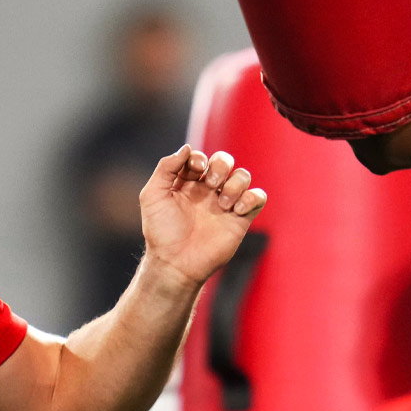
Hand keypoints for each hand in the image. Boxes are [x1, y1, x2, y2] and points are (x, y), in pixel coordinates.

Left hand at [139, 146, 265, 286]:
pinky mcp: (240, 219)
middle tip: (210, 184)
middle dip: (220, 165)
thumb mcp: (152, 195)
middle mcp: (207, 191)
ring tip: (222, 203)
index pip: (199, 158)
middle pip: (224, 161)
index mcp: (186, 183)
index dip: (199, 158)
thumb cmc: (161, 231)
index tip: (194, 171)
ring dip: (235, 183)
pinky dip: (252, 197)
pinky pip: (258, 197)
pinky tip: (236, 209)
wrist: (175, 263)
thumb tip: (187, 147)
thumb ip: (166, 167)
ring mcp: (225, 204)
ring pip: (243, 176)